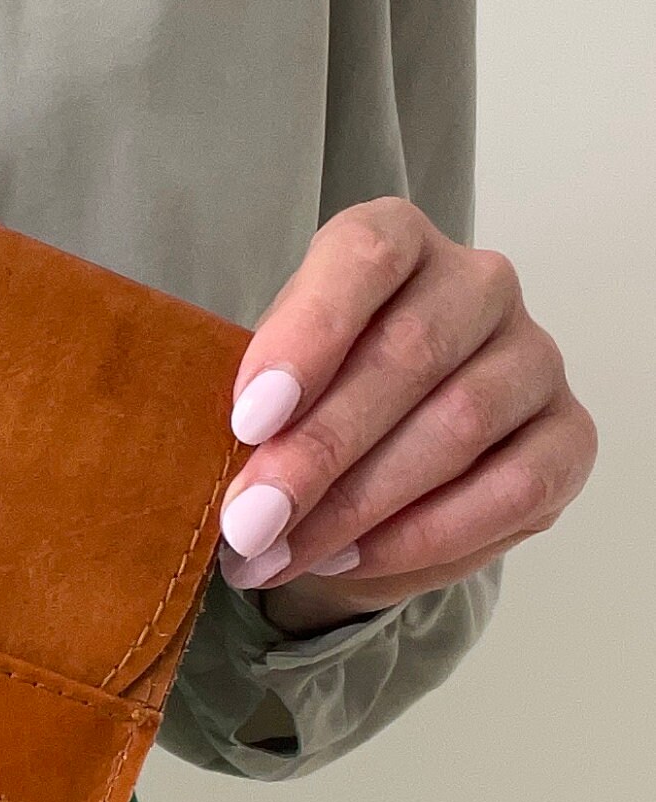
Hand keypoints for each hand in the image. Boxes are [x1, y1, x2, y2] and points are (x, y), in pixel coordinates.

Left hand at [214, 197, 596, 634]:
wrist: (361, 476)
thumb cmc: (305, 409)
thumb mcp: (264, 390)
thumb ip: (256, 411)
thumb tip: (233, 477)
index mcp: (397, 242)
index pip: (367, 257)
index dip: (309, 336)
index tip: (250, 418)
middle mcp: (478, 285)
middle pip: (410, 353)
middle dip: (319, 450)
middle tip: (249, 520)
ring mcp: (534, 357)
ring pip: (460, 423)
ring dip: (359, 504)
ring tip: (279, 554)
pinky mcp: (569, 437)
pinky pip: (512, 489)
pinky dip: (422, 535)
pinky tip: (350, 559)